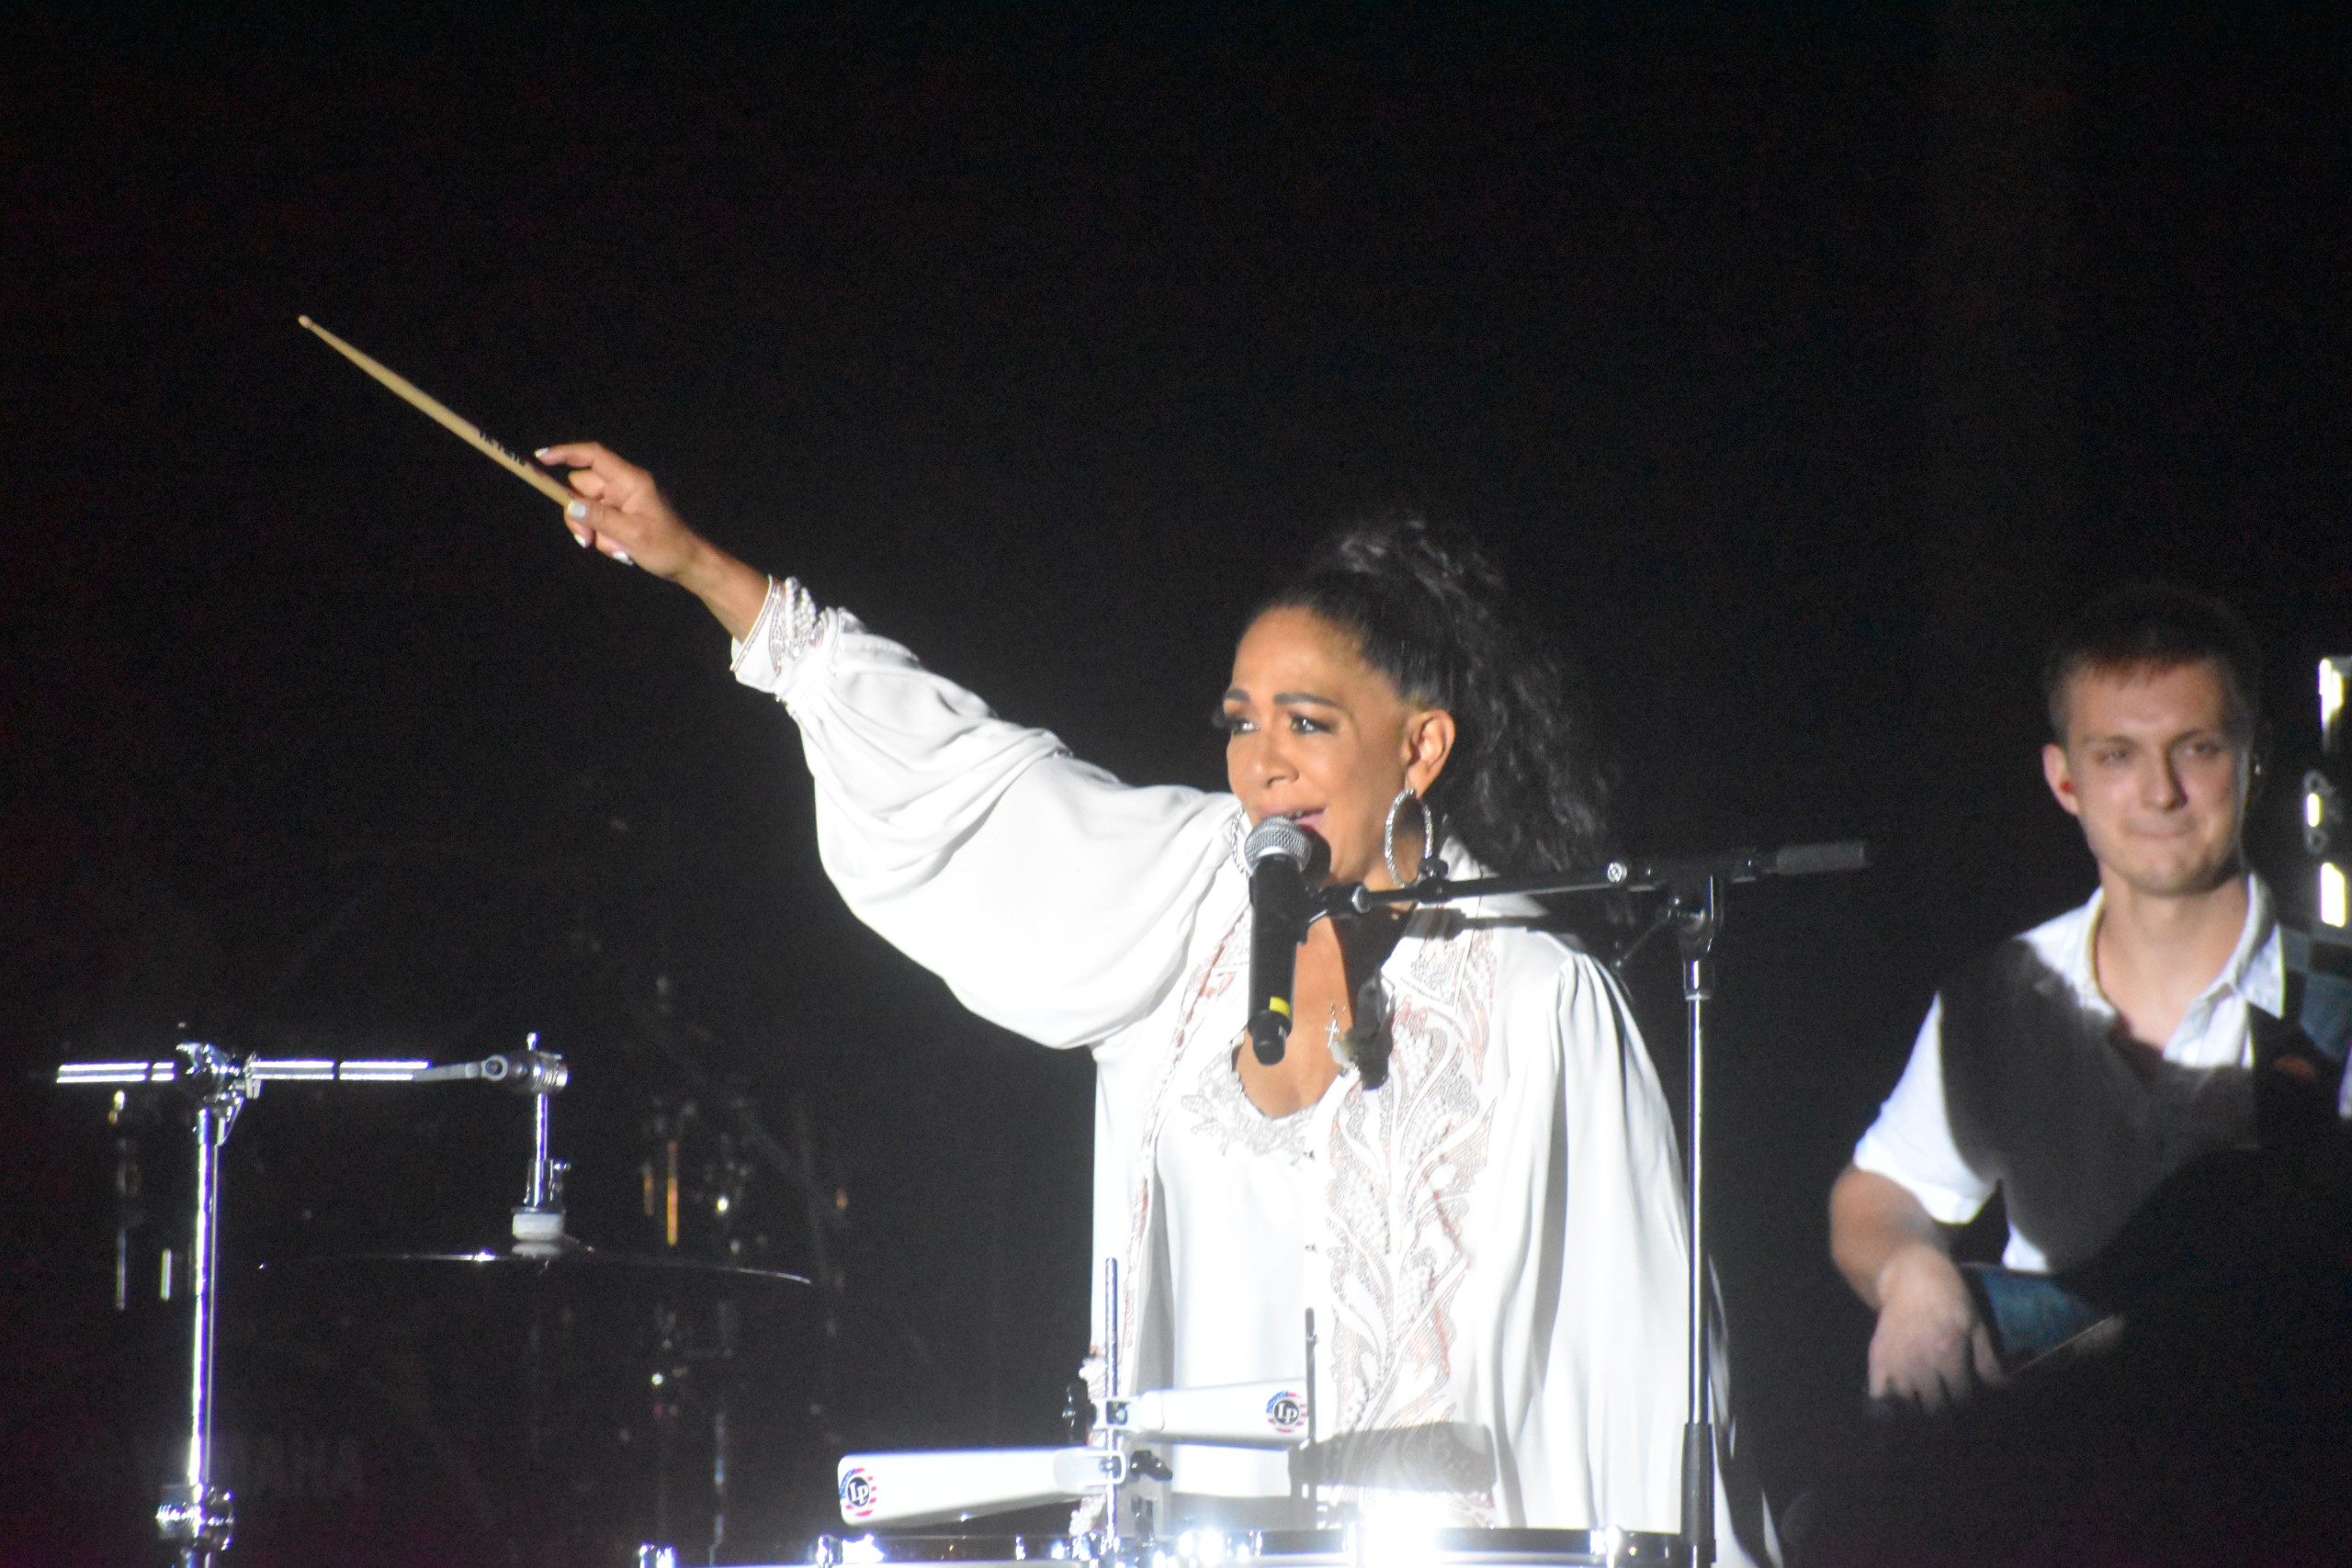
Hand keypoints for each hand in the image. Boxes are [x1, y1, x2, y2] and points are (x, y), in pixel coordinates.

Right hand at [534, 443, 770, 637]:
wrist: (688, 564)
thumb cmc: (667, 547)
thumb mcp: (632, 534)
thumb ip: (600, 519)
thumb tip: (571, 507)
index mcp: (631, 481)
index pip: (593, 456)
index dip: (566, 453)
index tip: (541, 458)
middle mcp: (625, 486)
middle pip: (582, 488)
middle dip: (579, 515)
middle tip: (587, 541)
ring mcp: (622, 501)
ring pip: (587, 508)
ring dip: (593, 530)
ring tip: (615, 549)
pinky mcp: (622, 516)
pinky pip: (599, 522)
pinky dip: (603, 538)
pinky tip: (621, 551)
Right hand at [1866, 1242, 2005, 1410]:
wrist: (1910, 1274)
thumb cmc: (1949, 1297)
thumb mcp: (1975, 1323)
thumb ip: (1987, 1358)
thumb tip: (2002, 1387)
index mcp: (1948, 1352)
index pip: (1960, 1397)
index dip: (1968, 1405)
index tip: (1970, 1405)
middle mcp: (1920, 1360)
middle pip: (1935, 1407)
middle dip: (1946, 1411)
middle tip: (1950, 1407)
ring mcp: (1895, 1360)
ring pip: (1907, 1404)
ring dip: (1919, 1408)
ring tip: (1927, 1405)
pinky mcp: (1877, 1357)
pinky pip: (1879, 1393)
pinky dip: (1889, 1402)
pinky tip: (1900, 1401)